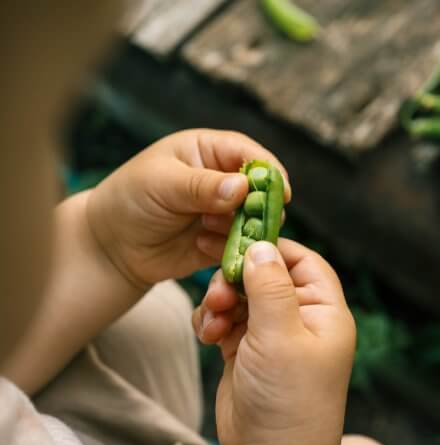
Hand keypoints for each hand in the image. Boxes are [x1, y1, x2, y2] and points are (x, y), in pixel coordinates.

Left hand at [86, 129, 290, 288]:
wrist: (111, 246)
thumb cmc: (129, 200)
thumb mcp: (161, 184)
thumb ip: (201, 185)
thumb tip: (241, 187)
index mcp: (209, 151)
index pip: (250, 154)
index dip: (269, 172)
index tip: (280, 193)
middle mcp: (223, 180)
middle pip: (262, 190)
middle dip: (258, 206)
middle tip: (247, 220)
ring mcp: (226, 212)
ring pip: (256, 221)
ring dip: (242, 229)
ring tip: (208, 230)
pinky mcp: (224, 241)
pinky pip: (243, 247)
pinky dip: (231, 250)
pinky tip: (200, 245)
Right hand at [192, 239, 355, 444]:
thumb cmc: (289, 398)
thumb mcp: (281, 336)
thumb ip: (270, 286)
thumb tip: (262, 245)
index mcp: (324, 312)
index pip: (305, 262)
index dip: (276, 248)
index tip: (242, 240)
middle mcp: (301, 320)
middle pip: (267, 275)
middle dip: (237, 279)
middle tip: (218, 292)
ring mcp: (272, 335)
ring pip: (241, 296)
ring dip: (220, 302)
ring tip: (212, 323)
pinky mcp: (246, 350)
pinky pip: (226, 319)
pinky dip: (213, 321)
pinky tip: (208, 336)